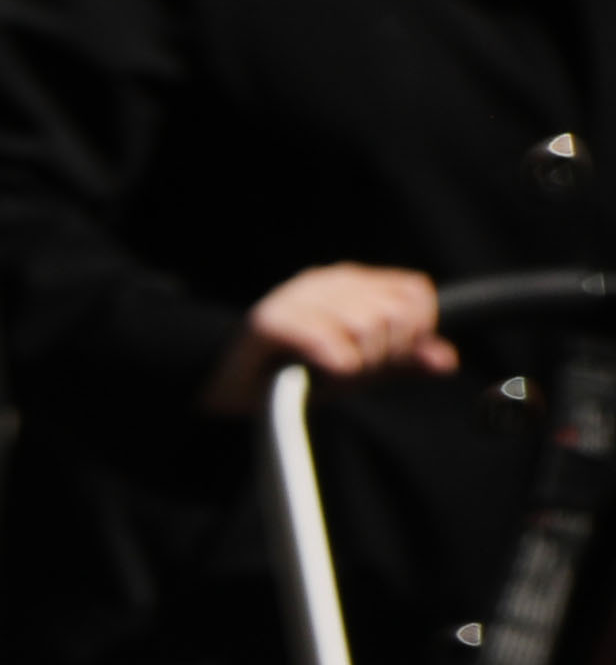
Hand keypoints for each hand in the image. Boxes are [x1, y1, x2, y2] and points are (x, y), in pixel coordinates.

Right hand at [208, 262, 453, 412]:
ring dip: (356, 365)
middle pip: (396, 313)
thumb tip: (445, 359)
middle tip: (353, 370)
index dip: (415, 330)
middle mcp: (325, 281)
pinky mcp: (271, 322)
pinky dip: (334, 371)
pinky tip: (316, 375)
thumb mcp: (356, 368)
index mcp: (349, 282)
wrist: (219, 383)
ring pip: (368, 328)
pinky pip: (333, 349)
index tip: (386, 355)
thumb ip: (400, 361)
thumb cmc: (288, 372)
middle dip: (385, 353)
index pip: (414, 292)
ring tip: (329, 374)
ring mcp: (296, 297)